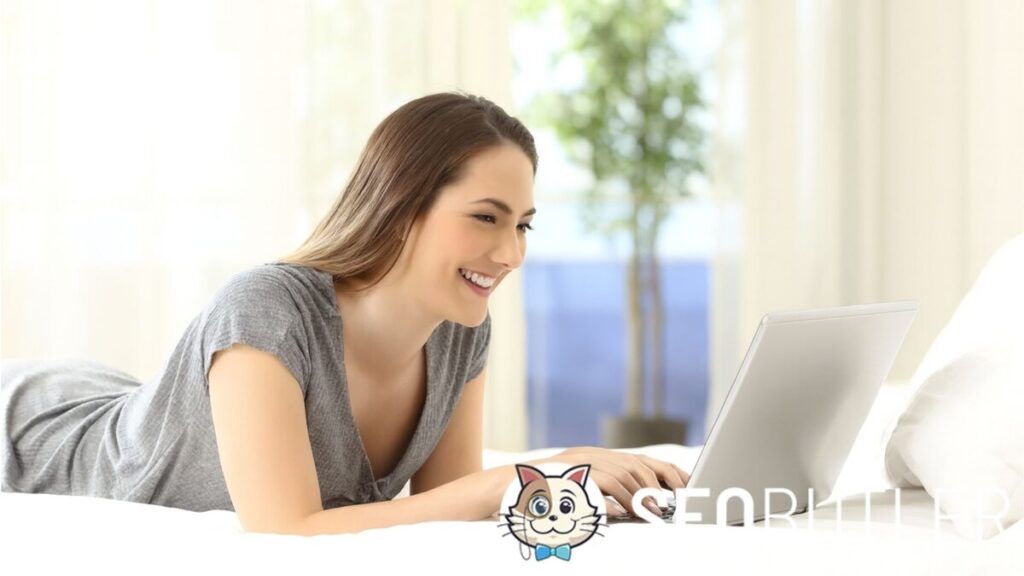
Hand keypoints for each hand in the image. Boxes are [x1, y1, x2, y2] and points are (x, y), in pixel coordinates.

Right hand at [528, 446, 689, 517]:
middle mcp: (595, 456)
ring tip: (654, 511)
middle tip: (674, 503)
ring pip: (628, 472)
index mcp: (599, 459)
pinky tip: (630, 510)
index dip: (666, 472)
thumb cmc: (546, 497)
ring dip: (644, 494)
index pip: (641, 461)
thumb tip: (637, 507)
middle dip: (662, 482)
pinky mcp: (579, 471)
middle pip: (640, 463)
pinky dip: (624, 497)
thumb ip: (605, 493)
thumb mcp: (580, 492)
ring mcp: (586, 461)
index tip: (686, 486)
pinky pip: (611, 481)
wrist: (512, 488)